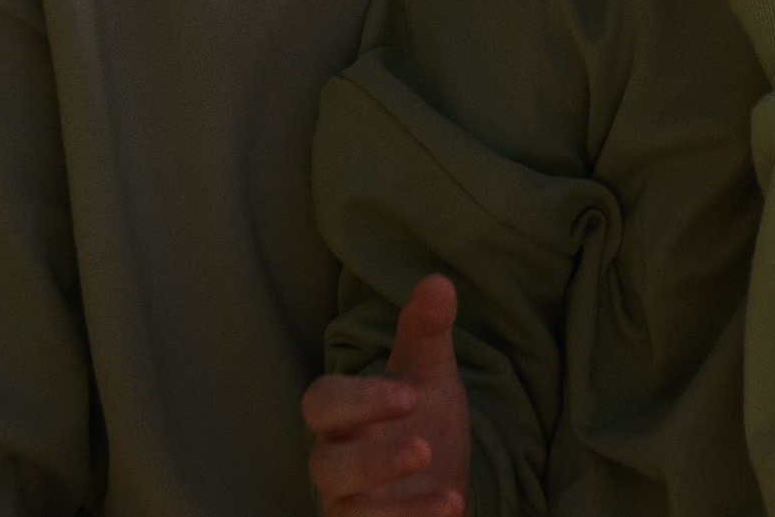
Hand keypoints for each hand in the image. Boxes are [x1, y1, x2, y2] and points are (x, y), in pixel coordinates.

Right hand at [302, 274, 470, 516]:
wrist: (442, 480)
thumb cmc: (422, 419)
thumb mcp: (429, 373)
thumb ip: (427, 330)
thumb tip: (437, 281)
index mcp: (342, 416)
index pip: (323, 403)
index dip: (359, 400)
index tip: (410, 396)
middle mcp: (336, 462)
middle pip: (325, 464)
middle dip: (371, 460)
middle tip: (423, 449)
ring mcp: (349, 505)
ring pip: (345, 510)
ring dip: (395, 506)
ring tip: (448, 492)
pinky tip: (451, 509)